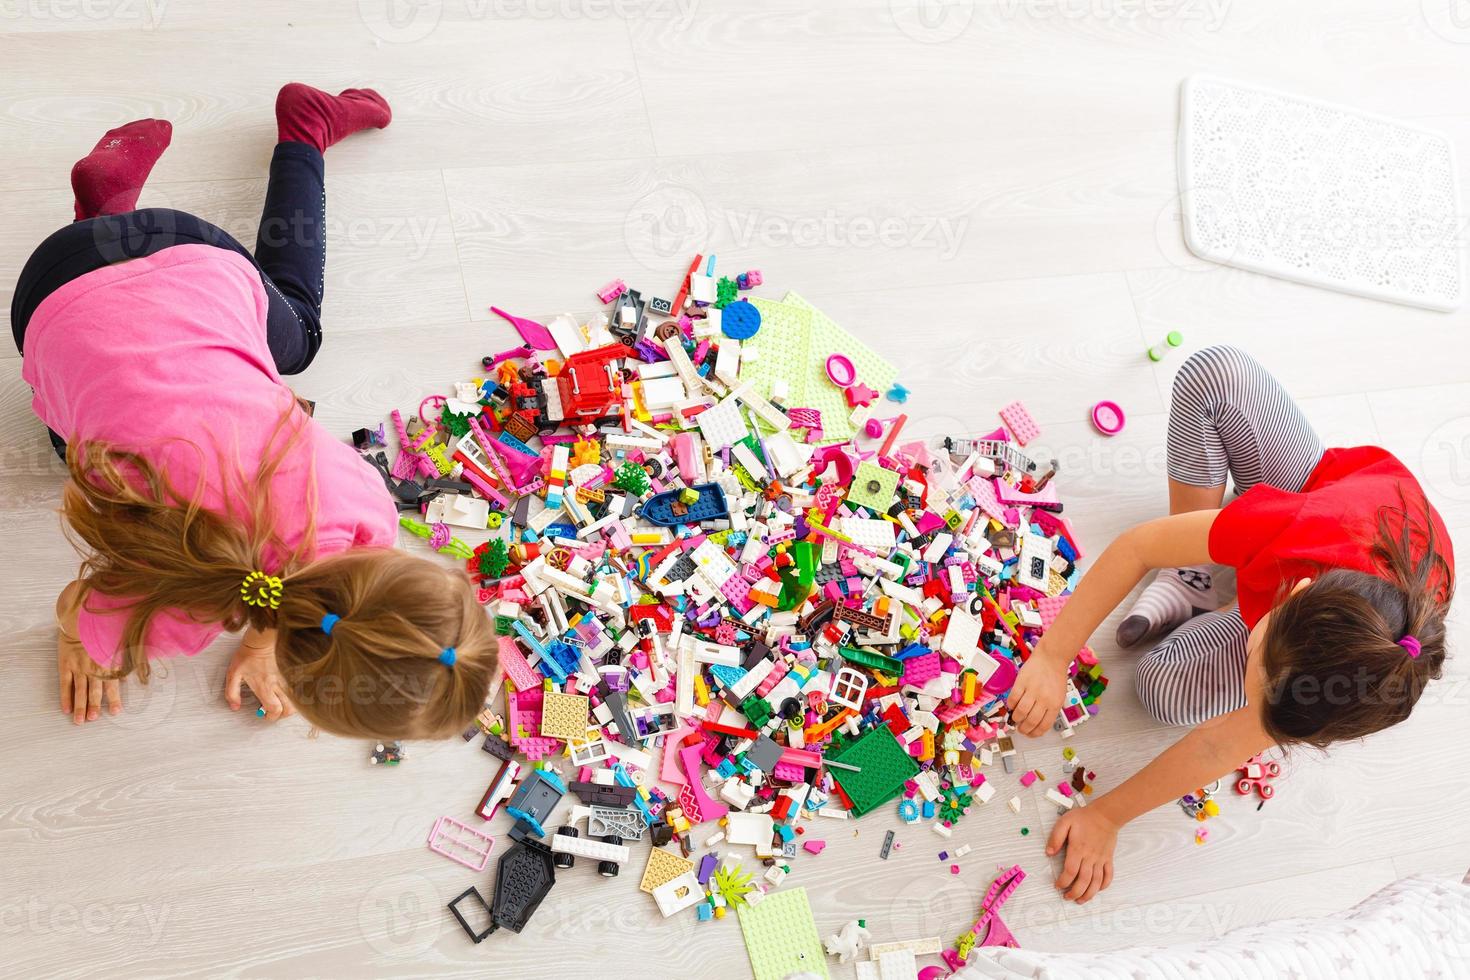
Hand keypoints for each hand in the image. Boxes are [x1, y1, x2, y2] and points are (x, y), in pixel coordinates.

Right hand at [56, 582, 122, 723]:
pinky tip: (65, 709)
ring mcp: (77, 667)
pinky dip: (65, 697)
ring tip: (80, 721)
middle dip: (94, 706)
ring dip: (80, 707)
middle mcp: (92, 667)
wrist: (79, 617)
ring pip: (79, 691)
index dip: (114, 699)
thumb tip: (129, 675)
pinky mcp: (64, 665)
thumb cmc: (99, 631)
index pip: (112, 684)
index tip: (116, 712)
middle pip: (94, 691)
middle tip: (93, 720)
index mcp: (106, 662)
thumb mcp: (114, 643)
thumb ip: (122, 659)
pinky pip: (64, 684)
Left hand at [225, 632, 294, 721]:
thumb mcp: (233, 674)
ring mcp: (286, 679)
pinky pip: (297, 689)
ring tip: (282, 704)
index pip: (273, 710)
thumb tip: (235, 707)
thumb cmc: (247, 656)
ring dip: (290, 706)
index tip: (265, 715)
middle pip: (288, 708)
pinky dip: (294, 695)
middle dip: (282, 714)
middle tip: (274, 711)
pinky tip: (287, 693)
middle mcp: (278, 685)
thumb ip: (232, 693)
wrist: (262, 640)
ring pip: (296, 700)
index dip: (270, 717)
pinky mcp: (291, 673)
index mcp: (264, 688)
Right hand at [1005, 646, 1066, 736]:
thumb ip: (1050, 710)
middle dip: (1024, 729)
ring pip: (1020, 712)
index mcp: (1055, 704)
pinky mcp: (1021, 682)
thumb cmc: (1055, 677)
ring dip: (1016, 718)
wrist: (1052, 658)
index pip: (1043, 726)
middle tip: (1020, 729)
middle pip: (1031, 721)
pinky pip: (1013, 699)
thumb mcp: (1059, 697)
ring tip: (1016, 718)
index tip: (1029, 734)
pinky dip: (1011, 705)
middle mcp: (1044, 699)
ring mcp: (1032, 690)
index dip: (1034, 734)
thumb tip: (1037, 724)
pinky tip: (1013, 705)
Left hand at [1048, 806, 1117, 903]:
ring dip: (1088, 894)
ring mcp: (1100, 859)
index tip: (1057, 886)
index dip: (1063, 881)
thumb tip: (1049, 853)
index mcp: (1078, 849)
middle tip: (1067, 897)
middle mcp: (1090, 857)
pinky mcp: (1108, 859)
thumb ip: (1055, 838)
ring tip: (1081, 900)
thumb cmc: (1084, 817)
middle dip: (1074, 892)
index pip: (1070, 871)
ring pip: (1096, 882)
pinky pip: (1108, 876)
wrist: (1106, 815)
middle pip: (1083, 881)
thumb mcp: (1064, 822)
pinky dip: (1104, 886)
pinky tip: (1097, 890)